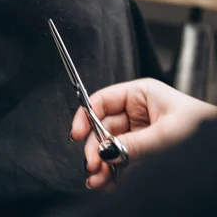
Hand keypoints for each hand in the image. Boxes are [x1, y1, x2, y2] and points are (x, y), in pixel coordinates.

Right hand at [71, 78, 216, 189]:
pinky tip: (107, 184)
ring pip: (109, 148)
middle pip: (102, 127)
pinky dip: (112, 174)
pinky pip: (120, 162)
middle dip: (94, 148)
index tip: (76, 135)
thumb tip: (105, 151)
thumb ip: (134, 144)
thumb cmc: (201, 128)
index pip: (103, 100)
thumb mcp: (166, 134)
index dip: (86, 115)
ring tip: (98, 180)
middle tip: (92, 166)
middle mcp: (136, 112)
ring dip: (101, 165)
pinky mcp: (142, 155)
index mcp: (140, 95)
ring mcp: (138, 134)